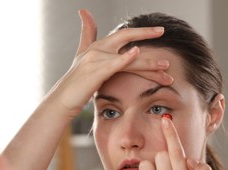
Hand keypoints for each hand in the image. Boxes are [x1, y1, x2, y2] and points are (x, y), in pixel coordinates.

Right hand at [46, 9, 172, 117]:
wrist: (63, 99)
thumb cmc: (76, 84)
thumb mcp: (82, 57)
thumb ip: (87, 34)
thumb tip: (84, 11)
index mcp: (98, 46)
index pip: (123, 35)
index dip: (142, 31)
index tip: (160, 31)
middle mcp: (97, 48)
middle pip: (126, 36)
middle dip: (146, 34)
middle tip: (163, 34)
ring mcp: (96, 59)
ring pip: (127, 56)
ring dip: (148, 62)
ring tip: (165, 67)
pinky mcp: (95, 72)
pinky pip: (114, 63)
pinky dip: (125, 57)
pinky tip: (137, 53)